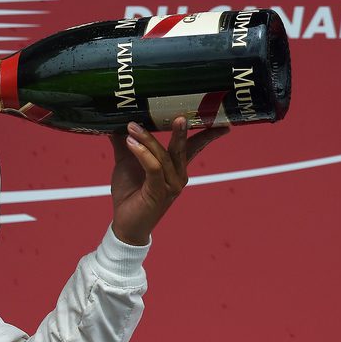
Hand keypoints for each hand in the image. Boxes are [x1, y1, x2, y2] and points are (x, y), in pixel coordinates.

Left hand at [109, 117, 228, 245]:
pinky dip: (142, 153)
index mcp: (175, 168)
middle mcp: (178, 176)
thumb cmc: (130, 194)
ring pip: (164, 156)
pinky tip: (131, 143)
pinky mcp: (158, 192)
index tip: (222, 123)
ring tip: (132, 127)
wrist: (125, 224)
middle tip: (179, 117)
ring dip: (148, 139)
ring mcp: (170, 186)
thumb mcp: (126, 163)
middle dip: (180, 132)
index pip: (195, 147)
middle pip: (182, 149)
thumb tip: (118, 123)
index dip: (208, 135)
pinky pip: (154, 168)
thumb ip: (126, 143)